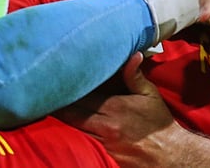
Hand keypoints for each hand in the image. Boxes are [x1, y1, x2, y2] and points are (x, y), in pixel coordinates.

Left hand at [55, 53, 185, 166]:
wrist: (169, 156)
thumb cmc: (158, 124)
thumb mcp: (150, 96)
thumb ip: (135, 76)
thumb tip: (132, 54)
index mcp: (115, 108)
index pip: (83, 94)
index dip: (67, 86)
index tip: (53, 74)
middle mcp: (105, 125)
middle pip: (71, 111)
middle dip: (57, 100)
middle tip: (40, 86)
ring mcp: (102, 140)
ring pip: (72, 125)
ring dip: (60, 113)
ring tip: (43, 100)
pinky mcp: (102, 151)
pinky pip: (80, 137)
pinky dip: (70, 127)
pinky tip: (61, 120)